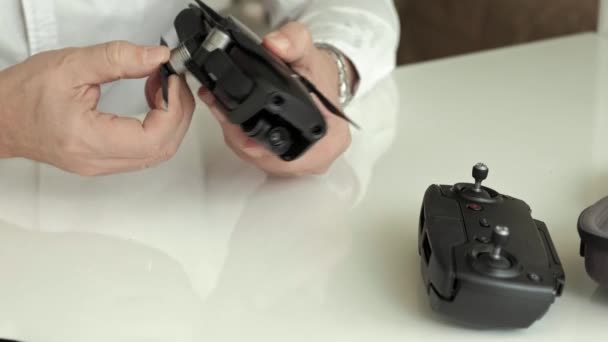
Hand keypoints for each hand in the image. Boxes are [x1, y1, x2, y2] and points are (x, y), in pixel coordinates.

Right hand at [0, 41, 193, 175]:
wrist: (0, 117)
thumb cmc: (23, 95)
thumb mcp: (72, 65)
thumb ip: (118, 59)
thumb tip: (157, 57)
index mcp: (90, 140)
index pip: (154, 138)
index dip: (175, 109)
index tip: (173, 80)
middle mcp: (98, 160)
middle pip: (163, 149)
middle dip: (179, 113)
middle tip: (173, 81)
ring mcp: (102, 165)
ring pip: (157, 153)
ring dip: (170, 120)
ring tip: (160, 87)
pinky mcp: (103, 161)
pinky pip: (144, 151)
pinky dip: (157, 127)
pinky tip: (151, 102)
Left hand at [198, 22, 351, 176]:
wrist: (323, 80)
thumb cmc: (319, 75)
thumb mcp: (309, 51)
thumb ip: (293, 41)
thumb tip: (275, 45)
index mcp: (330, 141)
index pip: (288, 155)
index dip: (258, 144)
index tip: (237, 124)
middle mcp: (316, 159)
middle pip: (267, 161)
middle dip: (239, 137)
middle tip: (220, 109)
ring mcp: (300, 165)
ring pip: (257, 161)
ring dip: (235, 137)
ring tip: (220, 109)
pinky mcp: (284, 162)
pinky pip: (257, 158)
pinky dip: (240, 139)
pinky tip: (229, 119)